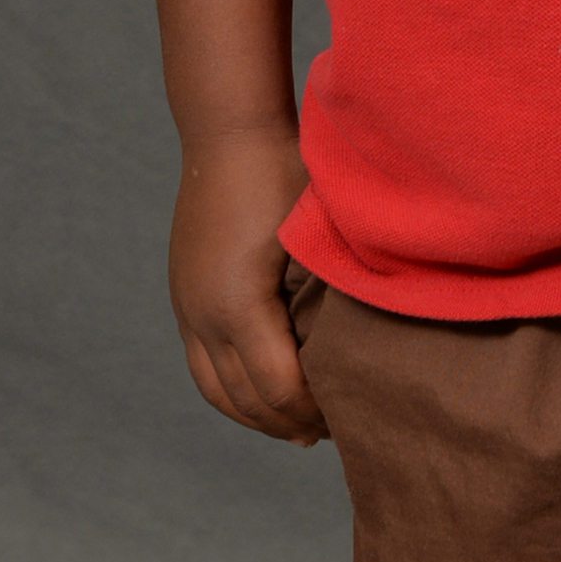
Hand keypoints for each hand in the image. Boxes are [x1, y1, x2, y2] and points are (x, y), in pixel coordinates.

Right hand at [168, 122, 327, 444]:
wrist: (229, 131)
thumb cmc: (285, 172)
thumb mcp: (318, 232)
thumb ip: (338, 288)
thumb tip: (377, 340)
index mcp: (239, 304)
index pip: (280, 388)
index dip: (316, 410)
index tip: (353, 414)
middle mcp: (203, 315)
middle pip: (247, 400)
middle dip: (290, 423)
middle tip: (337, 430)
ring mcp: (187, 308)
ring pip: (217, 392)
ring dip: (257, 417)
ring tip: (299, 429)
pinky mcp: (183, 298)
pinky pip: (202, 367)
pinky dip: (232, 392)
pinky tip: (263, 396)